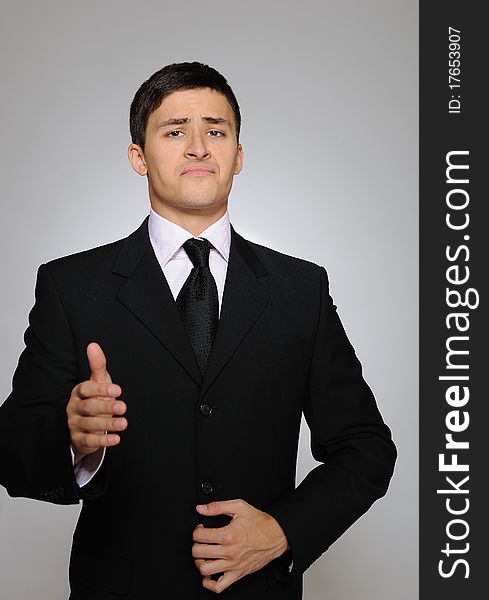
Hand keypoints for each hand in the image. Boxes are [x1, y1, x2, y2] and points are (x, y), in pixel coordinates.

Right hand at [66, 342, 125, 464]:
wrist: (84, 425)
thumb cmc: (94, 398)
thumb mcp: (98, 382)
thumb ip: (97, 365)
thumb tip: (93, 345)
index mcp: (79, 392)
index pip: (86, 389)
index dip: (100, 389)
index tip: (118, 390)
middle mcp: (74, 408)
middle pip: (89, 407)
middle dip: (106, 407)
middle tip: (123, 407)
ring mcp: (75, 424)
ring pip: (89, 425)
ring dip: (107, 425)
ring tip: (124, 423)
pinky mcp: (79, 440)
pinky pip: (89, 441)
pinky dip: (103, 441)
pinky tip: (116, 439)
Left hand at [192, 499, 289, 592]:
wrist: (276, 535)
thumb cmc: (259, 522)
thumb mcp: (239, 507)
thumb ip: (218, 506)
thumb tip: (201, 508)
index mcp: (228, 535)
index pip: (199, 536)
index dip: (197, 530)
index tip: (201, 529)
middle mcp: (229, 552)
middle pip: (198, 552)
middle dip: (196, 544)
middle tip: (202, 540)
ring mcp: (233, 565)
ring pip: (204, 569)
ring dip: (200, 561)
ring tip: (204, 555)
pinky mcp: (237, 574)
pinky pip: (218, 586)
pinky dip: (208, 583)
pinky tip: (209, 572)